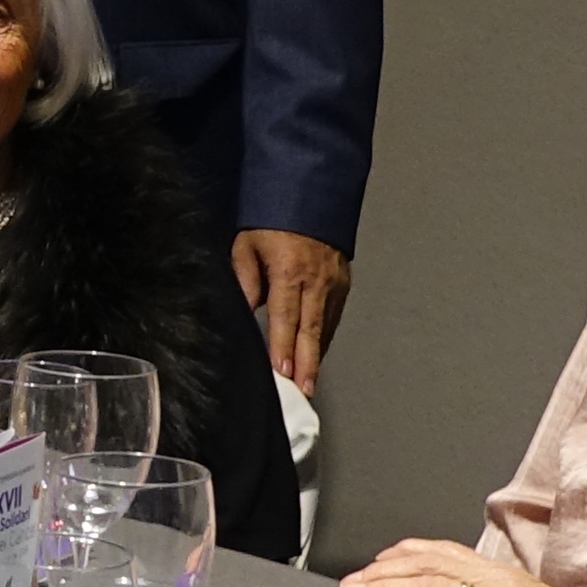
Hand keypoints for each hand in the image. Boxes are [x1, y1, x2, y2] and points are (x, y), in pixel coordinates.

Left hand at [233, 230, 350, 387]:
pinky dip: (324, 338)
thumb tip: (243, 314)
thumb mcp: (247, 246)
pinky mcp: (343, 283)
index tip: (282, 371)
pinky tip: (315, 355)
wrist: (311, 194)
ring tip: (308, 384)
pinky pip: (333, 317)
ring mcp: (334, 283)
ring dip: (316, 357)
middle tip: (304, 392)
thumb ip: (245, 281)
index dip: (283, 346)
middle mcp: (316, 281)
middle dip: (307, 364)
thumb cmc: (271, 221)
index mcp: (289, 272)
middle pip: (311, 330)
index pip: (285, 317)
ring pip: (325, 327)